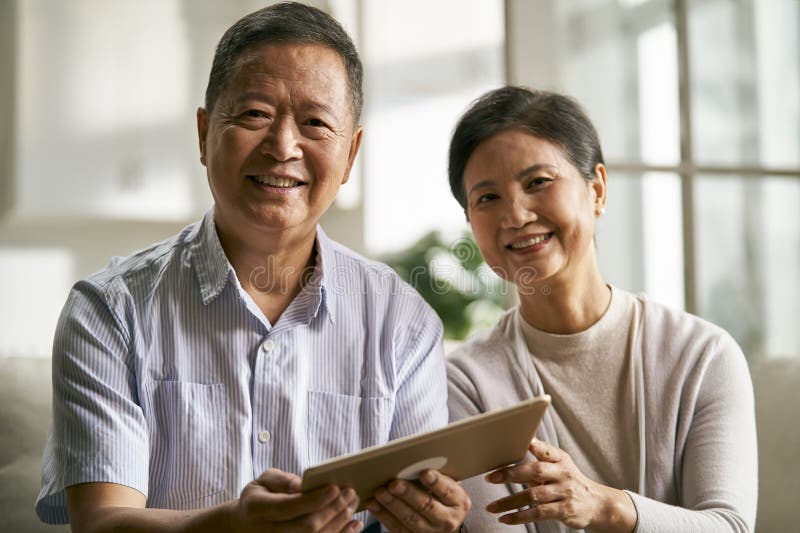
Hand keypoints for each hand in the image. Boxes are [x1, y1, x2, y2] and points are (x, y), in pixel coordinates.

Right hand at [232, 468, 360, 532]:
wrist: (245, 526)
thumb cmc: (259, 497)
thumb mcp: (263, 481)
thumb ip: (281, 480)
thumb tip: (302, 485)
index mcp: (258, 510)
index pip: (289, 507)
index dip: (314, 499)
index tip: (335, 487)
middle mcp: (269, 532)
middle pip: (307, 526)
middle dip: (333, 509)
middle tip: (350, 492)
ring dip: (340, 522)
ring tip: (353, 503)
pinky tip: (354, 524)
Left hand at [366, 469, 469, 532]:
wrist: (442, 516)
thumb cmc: (441, 490)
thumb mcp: (446, 481)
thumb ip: (436, 473)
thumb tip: (414, 458)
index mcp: (459, 501)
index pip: (448, 491)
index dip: (436, 482)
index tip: (424, 472)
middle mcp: (448, 520)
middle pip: (427, 506)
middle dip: (409, 494)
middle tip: (394, 483)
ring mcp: (431, 532)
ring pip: (410, 519)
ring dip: (393, 505)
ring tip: (380, 491)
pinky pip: (396, 527)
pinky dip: (383, 515)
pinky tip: (373, 503)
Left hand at [485, 439, 635, 532]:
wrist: (597, 504)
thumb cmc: (569, 482)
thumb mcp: (559, 466)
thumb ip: (538, 460)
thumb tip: (511, 451)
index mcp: (560, 459)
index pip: (544, 449)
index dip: (530, 444)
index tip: (513, 441)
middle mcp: (563, 473)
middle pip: (535, 471)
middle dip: (511, 474)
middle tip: (491, 478)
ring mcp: (565, 492)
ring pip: (533, 495)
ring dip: (509, 502)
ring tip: (491, 507)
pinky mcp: (565, 510)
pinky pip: (539, 513)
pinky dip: (520, 517)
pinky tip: (506, 518)